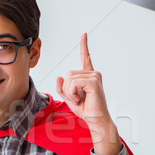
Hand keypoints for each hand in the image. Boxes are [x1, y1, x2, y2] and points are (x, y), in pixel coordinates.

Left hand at [56, 33, 121, 154]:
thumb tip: (59, 77)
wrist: (95, 119)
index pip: (85, 58)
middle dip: (67, 89)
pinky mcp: (93, 81)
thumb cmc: (85, 109)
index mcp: (87, 76)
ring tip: (79, 99)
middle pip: (68, 74)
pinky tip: (81, 98)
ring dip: (70, 92)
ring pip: (70, 79)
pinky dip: (72, 93)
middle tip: (77, 99)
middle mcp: (92, 74)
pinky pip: (73, 83)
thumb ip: (62, 87)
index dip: (84, 46)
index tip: (83, 34)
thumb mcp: (68, 97)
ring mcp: (94, 76)